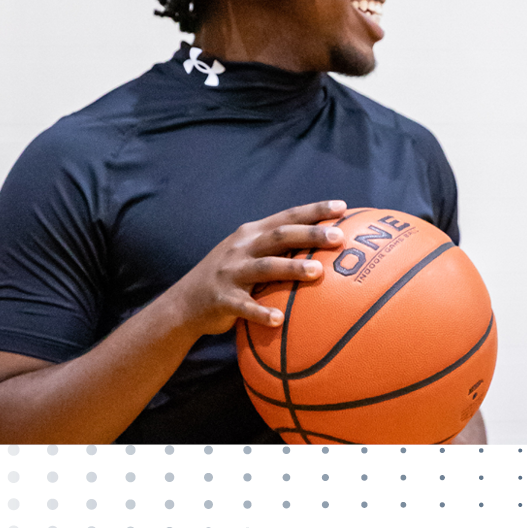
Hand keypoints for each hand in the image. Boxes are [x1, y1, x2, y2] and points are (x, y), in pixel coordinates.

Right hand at [174, 200, 346, 335]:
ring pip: (265, 268)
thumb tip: (321, 245)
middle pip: (280, 236)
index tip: (342, 206)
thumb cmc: (229, 276)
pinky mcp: (222, 299)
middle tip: (339, 237)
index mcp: (251, 234)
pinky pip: (244, 306)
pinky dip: (261, 312)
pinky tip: (280, 320)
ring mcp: (231, 273)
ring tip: (318, 272)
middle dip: (310, 235)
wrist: (184, 302)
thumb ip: (277, 247)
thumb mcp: (248, 253)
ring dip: (292, 269)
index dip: (314, 211)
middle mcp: (241, 248)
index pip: (287, 217)